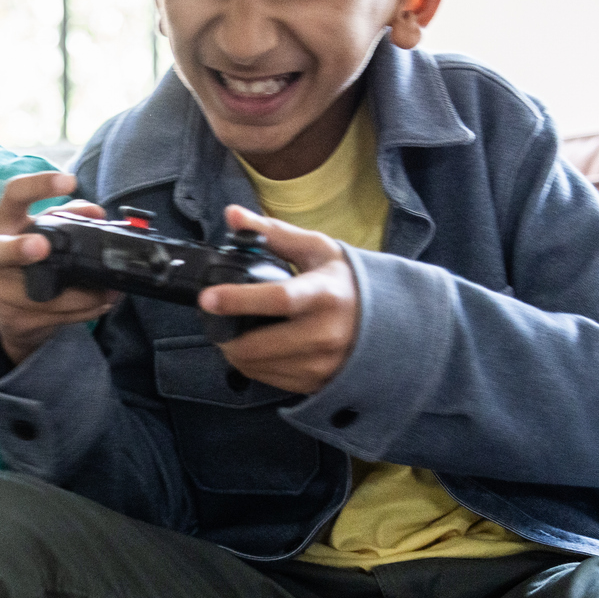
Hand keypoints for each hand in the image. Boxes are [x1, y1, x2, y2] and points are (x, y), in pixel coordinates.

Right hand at [0, 172, 116, 366]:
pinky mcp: (12, 320)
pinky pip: (52, 317)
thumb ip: (69, 217)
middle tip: (42, 247)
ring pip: (39, 295)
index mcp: (4, 223)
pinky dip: (82, 312)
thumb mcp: (45, 232)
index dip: (39, 185)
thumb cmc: (30, 261)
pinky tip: (99, 305)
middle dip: (20, 249)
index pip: (13, 194)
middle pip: (0, 250)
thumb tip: (96, 213)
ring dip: (79, 295)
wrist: (12, 314)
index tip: (69, 181)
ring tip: (106, 293)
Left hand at [199, 204, 359, 393]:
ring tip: (231, 334)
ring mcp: (322, 363)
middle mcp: (325, 333)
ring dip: (235, 352)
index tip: (208, 298)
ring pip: (259, 367)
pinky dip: (253, 366)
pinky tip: (253, 350)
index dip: (238, 300)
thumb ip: (272, 233)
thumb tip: (233, 215)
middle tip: (214, 321)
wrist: (390, 320)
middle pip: (259, 344)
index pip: (277, 300)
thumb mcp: (315, 249)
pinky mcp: (318, 382)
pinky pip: (271, 380)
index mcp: (324, 294)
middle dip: (225, 335)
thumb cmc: (346, 281)